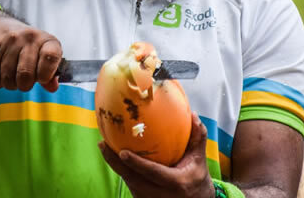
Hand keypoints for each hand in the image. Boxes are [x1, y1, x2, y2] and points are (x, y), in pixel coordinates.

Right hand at [0, 10, 61, 91]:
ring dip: (10, 84)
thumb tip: (52, 87)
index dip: (47, 73)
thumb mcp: (43, 54)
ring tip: (13, 77)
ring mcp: (10, 41)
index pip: (51, 56)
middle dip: (24, 85)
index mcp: (45, 40)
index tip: (43, 79)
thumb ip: (51, 73)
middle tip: (25, 82)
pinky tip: (1, 72)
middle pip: (25, 74)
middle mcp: (28, 37)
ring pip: (7, 77)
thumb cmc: (26, 45)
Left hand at [98, 114, 214, 197]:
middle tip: (103, 144)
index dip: (137, 164)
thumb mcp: (199, 158)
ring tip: (104, 146)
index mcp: (176, 182)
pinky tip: (111, 155)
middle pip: (132, 179)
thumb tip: (193, 114)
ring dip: (114, 165)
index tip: (122, 152)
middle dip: (115, 163)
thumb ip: (197, 136)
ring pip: (127, 182)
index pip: (153, 173)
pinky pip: (129, 183)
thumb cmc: (196, 175)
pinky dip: (120, 170)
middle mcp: (161, 193)